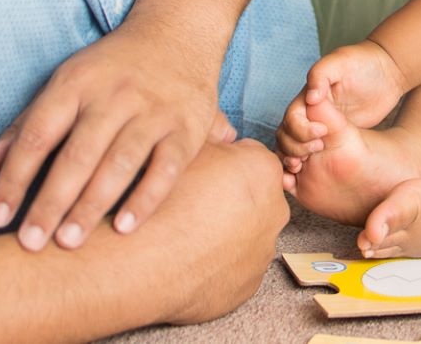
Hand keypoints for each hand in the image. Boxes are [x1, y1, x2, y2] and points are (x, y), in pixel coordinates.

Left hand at [0, 22, 228, 250]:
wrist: (178, 32)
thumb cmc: (110, 69)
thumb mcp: (64, 84)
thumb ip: (25, 127)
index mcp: (76, 83)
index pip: (38, 134)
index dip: (14, 177)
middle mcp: (116, 94)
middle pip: (78, 153)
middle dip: (51, 201)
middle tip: (31, 243)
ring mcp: (155, 109)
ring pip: (121, 161)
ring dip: (93, 204)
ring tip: (69, 241)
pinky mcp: (188, 126)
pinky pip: (166, 166)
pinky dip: (147, 198)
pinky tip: (125, 227)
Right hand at [150, 140, 289, 324]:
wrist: (144, 261)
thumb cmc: (164, 199)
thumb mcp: (187, 147)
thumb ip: (210, 136)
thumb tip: (216, 133)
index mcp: (264, 171)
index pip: (249, 158)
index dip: (223, 163)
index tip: (202, 173)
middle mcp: (275, 211)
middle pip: (254, 198)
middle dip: (231, 199)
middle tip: (193, 205)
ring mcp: (262, 253)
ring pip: (246, 236)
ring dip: (226, 234)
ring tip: (187, 236)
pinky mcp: (248, 287)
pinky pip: (235, 270)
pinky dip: (218, 266)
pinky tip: (189, 262)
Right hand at [277, 41, 405, 168]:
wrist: (386, 72)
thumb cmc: (362, 63)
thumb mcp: (340, 62)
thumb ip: (321, 75)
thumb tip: (310, 98)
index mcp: (308, 96)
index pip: (291, 118)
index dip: (300, 130)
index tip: (322, 134)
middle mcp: (310, 113)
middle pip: (286, 135)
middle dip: (294, 147)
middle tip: (316, 151)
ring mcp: (321, 126)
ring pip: (294, 147)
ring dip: (293, 158)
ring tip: (302, 168)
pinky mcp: (333, 138)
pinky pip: (313, 153)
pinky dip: (306, 165)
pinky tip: (308, 175)